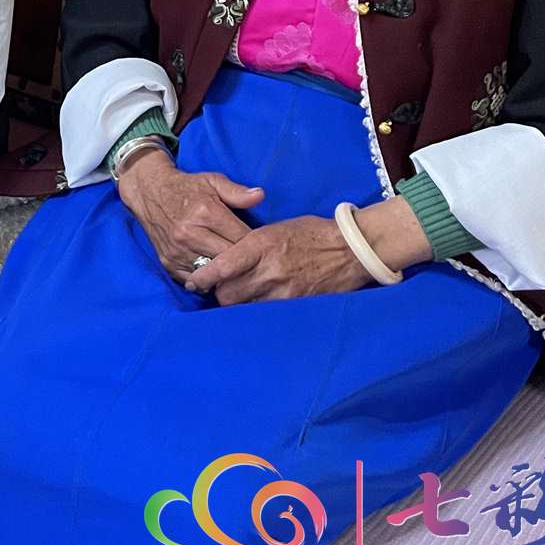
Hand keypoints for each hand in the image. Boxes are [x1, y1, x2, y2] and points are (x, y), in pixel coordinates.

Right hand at [117, 149, 264, 281]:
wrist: (149, 192)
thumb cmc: (186, 187)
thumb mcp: (212, 181)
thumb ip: (237, 191)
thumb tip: (260, 196)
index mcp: (205, 212)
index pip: (242, 238)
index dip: (255, 244)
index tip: (260, 245)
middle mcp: (190, 234)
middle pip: (229, 259)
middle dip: (243, 261)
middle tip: (251, 261)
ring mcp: (177, 251)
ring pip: (213, 274)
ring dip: (225, 274)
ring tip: (235, 269)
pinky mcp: (168, 263)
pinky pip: (195, 281)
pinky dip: (206, 280)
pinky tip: (214, 273)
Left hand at [183, 216, 373, 303]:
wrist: (350, 249)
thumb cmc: (310, 233)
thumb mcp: (274, 228)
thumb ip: (250, 245)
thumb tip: (227, 258)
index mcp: (260, 244)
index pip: (222, 266)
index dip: (203, 277)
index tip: (194, 283)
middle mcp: (269, 269)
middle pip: (228, 294)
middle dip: (221, 294)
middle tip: (222, 289)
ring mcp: (284, 290)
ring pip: (245, 308)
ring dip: (239, 305)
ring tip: (241, 298)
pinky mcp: (297, 305)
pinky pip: (267, 315)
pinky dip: (259, 312)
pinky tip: (260, 306)